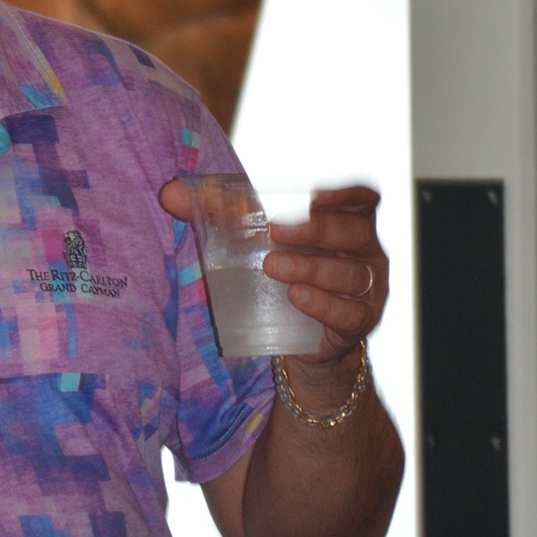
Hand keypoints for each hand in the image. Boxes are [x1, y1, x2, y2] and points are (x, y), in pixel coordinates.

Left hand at [160, 180, 387, 369]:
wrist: (304, 342)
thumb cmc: (285, 276)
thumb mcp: (257, 242)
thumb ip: (218, 214)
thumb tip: (168, 194)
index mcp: (349, 223)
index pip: (364, 199)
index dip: (345, 194)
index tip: (312, 195)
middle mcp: (367, 253)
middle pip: (353, 233)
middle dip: (315, 230)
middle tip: (275, 230)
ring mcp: (369, 290)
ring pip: (350, 273)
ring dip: (311, 267)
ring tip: (272, 266)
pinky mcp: (359, 324)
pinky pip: (347, 313)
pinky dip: (322, 303)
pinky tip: (297, 297)